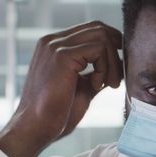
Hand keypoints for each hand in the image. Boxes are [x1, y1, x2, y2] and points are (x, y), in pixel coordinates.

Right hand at [0, 21, 122, 156]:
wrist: (36, 129)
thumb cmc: (57, 113)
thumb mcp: (83, 87)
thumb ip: (97, 72)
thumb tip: (119, 65)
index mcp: (54, 46)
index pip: (92, 30)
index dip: (112, 45)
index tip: (117, 70)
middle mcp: (52, 41)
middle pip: (99, 27)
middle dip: (116, 51)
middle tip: (117, 78)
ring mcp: (55, 46)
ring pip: (102, 36)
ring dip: (113, 62)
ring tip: (108, 85)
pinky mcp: (62, 55)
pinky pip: (99, 49)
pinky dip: (105, 67)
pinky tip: (97, 85)